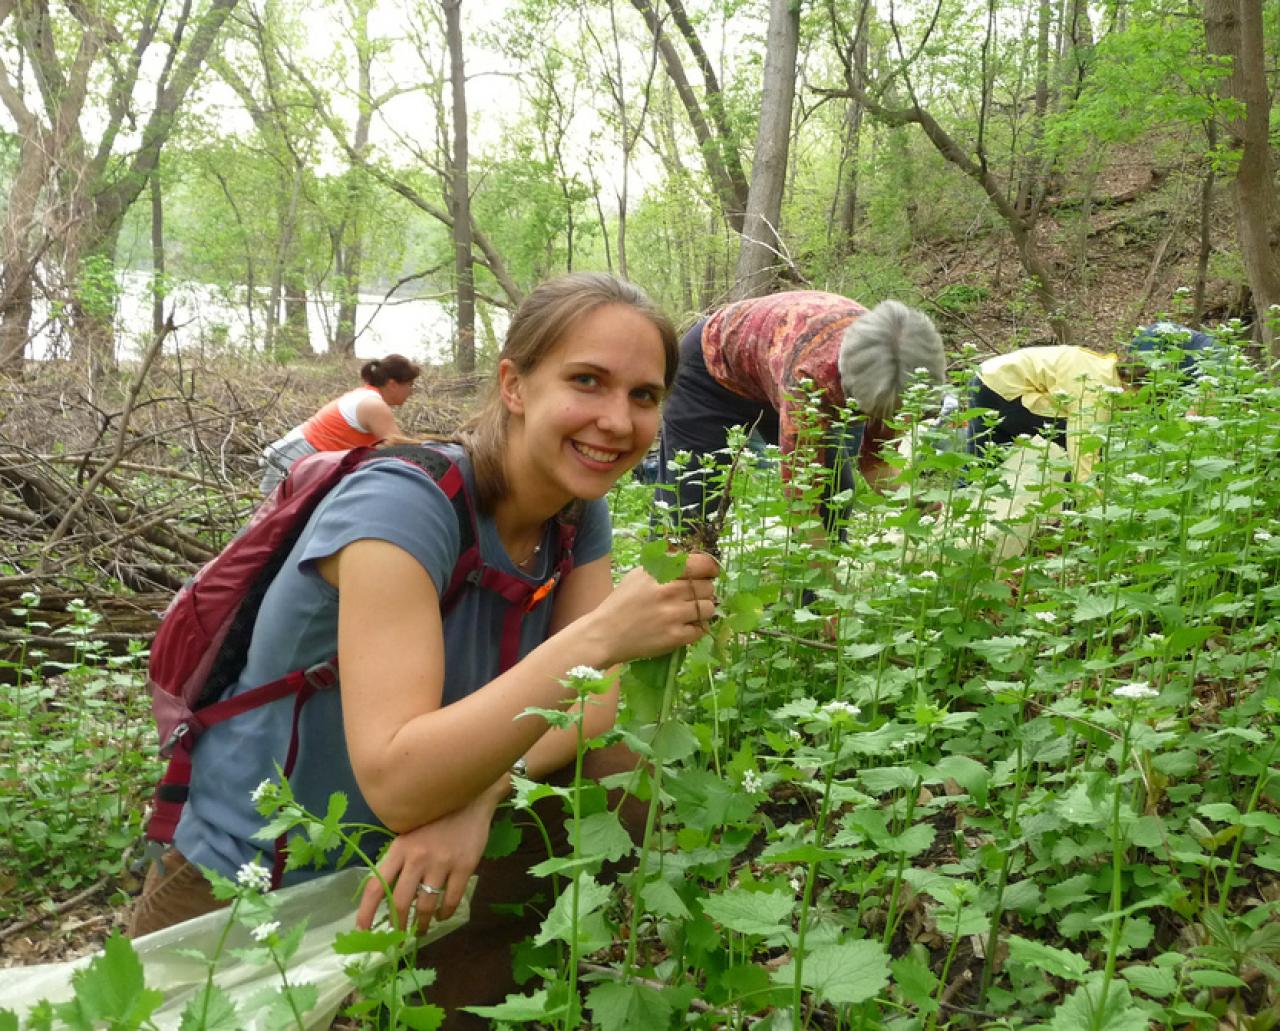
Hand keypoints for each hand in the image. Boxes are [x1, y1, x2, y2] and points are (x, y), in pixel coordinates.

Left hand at [355, 780, 503, 931]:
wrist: (471, 799)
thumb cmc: (436, 817)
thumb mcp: (410, 832)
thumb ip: (400, 859)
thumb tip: (390, 894)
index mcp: (400, 848)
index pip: (377, 885)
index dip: (367, 911)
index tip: (362, 929)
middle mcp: (418, 857)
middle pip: (400, 901)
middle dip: (397, 924)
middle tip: (397, 936)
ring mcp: (442, 863)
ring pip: (426, 905)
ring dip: (421, 923)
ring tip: (421, 930)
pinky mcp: (465, 866)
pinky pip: (451, 899)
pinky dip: (445, 913)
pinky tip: (442, 915)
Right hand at [587, 551, 718, 663]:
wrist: (605, 634)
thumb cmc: (622, 602)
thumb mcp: (639, 574)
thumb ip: (665, 564)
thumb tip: (693, 560)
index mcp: (661, 572)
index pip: (702, 564)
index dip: (711, 568)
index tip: (711, 573)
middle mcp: (669, 590)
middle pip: (708, 587)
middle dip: (703, 592)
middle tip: (691, 597)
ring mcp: (674, 615)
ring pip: (709, 608)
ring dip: (702, 611)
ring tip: (687, 613)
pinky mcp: (676, 637)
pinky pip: (702, 629)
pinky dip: (696, 628)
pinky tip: (682, 626)